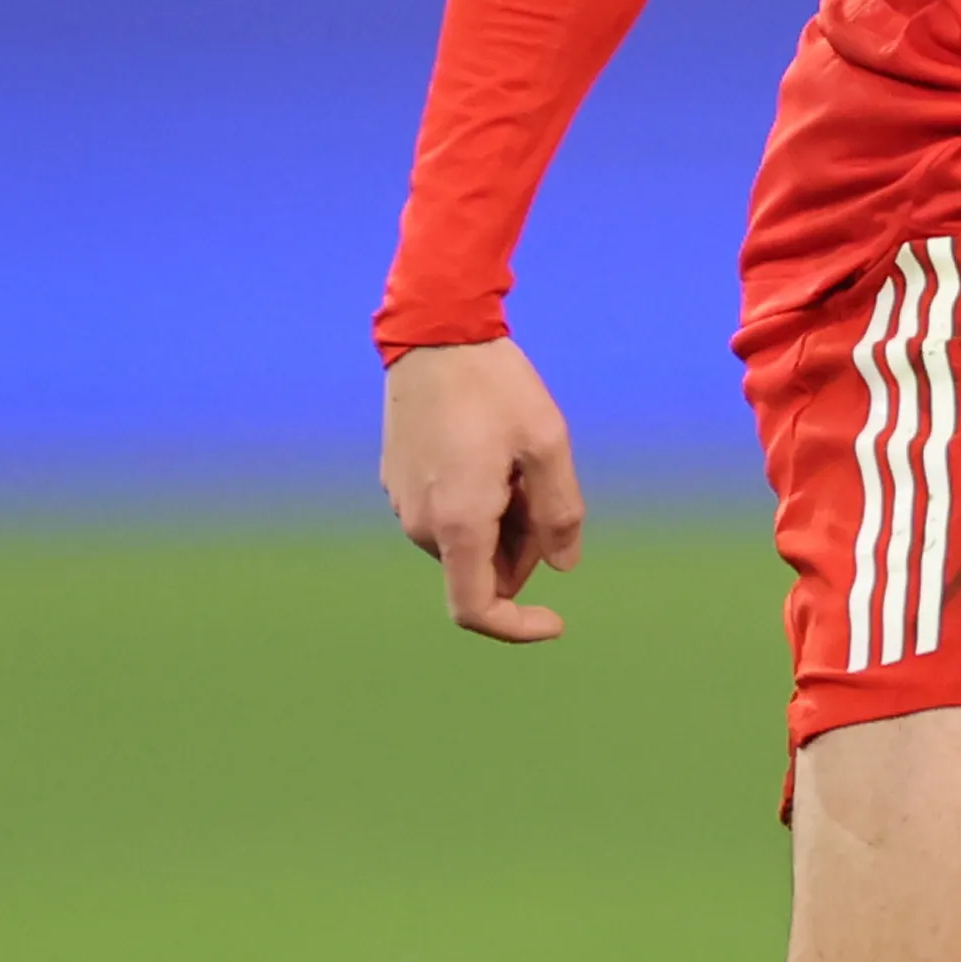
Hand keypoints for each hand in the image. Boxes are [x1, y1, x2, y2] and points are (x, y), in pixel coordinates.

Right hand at [382, 337, 586, 640]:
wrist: (435, 333)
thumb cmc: (494, 385)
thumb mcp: (548, 444)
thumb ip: (560, 514)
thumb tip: (563, 566)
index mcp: (457, 522)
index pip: (476, 609)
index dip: (517, 628)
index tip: (556, 620)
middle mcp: (421, 523)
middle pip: (481, 570)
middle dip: (523, 548)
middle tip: (543, 487)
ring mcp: (403, 502)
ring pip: (465, 543)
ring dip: (501, 522)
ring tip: (516, 461)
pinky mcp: (397, 482)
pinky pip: (446, 516)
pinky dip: (478, 504)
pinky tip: (491, 453)